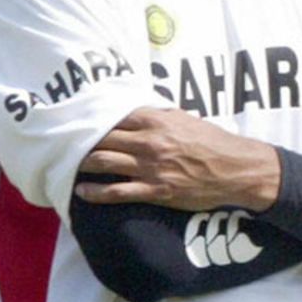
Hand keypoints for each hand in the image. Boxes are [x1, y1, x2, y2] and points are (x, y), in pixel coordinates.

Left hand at [74, 108, 280, 211]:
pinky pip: (116, 192)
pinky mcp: (155, 191)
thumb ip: (160, 114)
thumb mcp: (187, 119)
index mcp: (156, 121)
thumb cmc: (214, 143)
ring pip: (103, 163)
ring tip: (69, 165)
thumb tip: (140, 109)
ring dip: (81, 164)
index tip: (77, 121)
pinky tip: (82, 192)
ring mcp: (150, 167)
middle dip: (79, 141)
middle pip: (101, 138)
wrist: (236, 170)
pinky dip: (95, 193)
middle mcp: (149, 142)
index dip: (92, 118)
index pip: (113, 116)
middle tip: (65, 144)